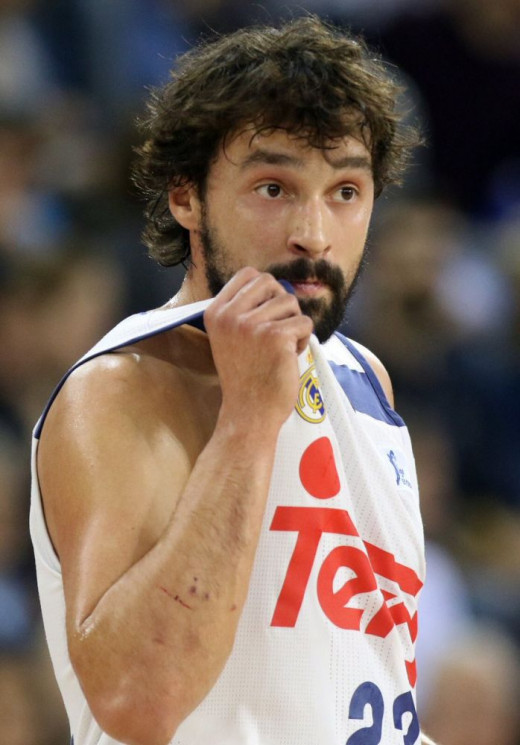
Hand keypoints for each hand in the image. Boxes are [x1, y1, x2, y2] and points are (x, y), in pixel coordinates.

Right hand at [204, 267, 312, 429]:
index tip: (265, 314)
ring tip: (281, 348)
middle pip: (271, 283)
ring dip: (293, 324)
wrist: (249, 412)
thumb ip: (243, 309)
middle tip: (277, 331)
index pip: (248, 274)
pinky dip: (304, 340)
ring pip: (291, 302)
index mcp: (216, 312)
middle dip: (282, 304)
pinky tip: (289, 357)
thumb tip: (275, 285)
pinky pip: (305, 323)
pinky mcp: (276, 336)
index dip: (266, 291)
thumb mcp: (229, 336)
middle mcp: (230, 315)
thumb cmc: (245, 375)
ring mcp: (252, 325)